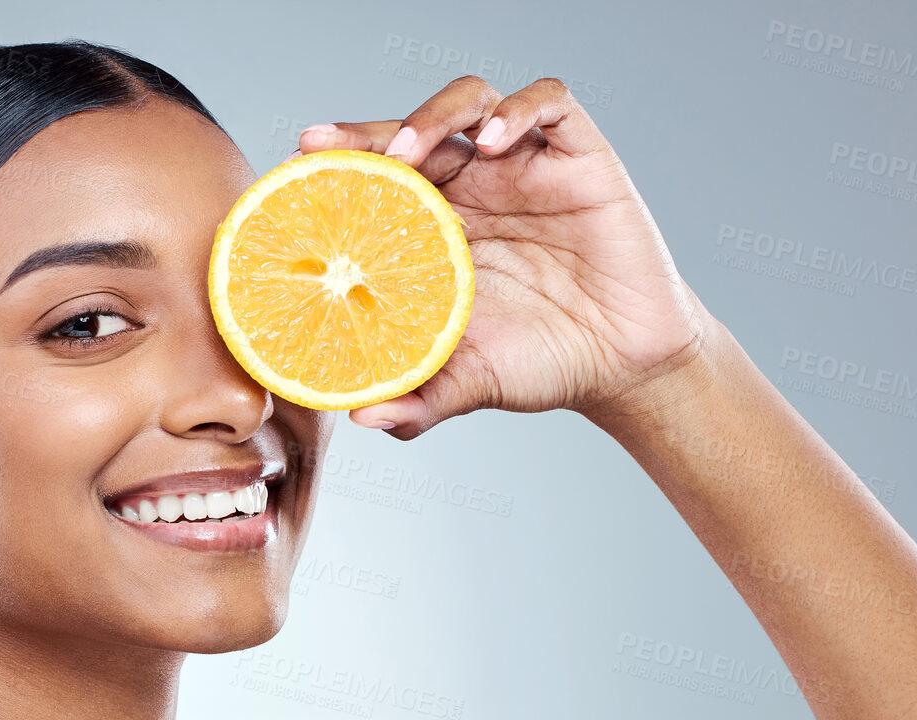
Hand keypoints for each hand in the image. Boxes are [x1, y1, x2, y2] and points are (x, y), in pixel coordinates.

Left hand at [294, 75, 712, 437]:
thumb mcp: (468, 384)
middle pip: (410, 133)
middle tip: (323, 146)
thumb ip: (417, 400)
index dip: (337, 167)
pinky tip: (495, 142)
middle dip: (364, 133)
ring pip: (469, 103)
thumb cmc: (539, 363)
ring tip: (412, 152)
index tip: (294, 169)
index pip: (377, 179)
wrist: (621, 367)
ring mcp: (524, 167)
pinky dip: (519, 110)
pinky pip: (549, 105)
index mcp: (435, 230)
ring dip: (433, 115)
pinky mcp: (579, 157)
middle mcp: (474, 188)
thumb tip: (361, 420)